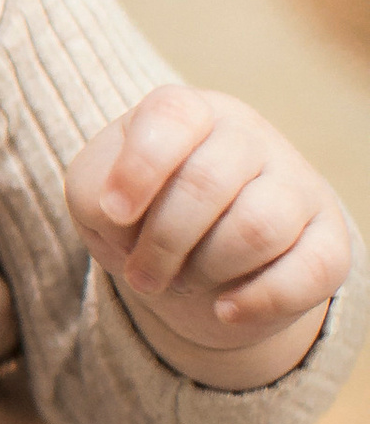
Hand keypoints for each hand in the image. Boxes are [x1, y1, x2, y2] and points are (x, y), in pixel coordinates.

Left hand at [65, 84, 345, 385]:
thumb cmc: (139, 216)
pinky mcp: (328, 239)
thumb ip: (95, 194)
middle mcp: (248, 137)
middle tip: (142, 276)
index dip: (139, 168)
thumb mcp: (96, 198)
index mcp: (190, 114)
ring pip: (257, 228)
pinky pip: (308, 271)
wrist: (193, 266)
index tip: (114, 214)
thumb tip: (125, 216)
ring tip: (183, 282)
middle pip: (207, 184)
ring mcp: (295, 184)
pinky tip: (226, 309)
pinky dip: (258, 301)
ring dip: (204, 271)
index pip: (173, 116)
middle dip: (161, 245)